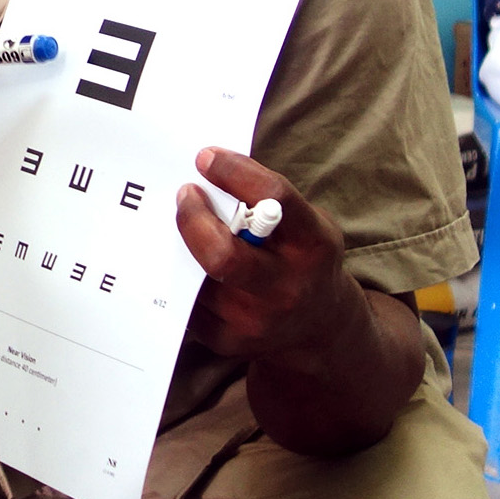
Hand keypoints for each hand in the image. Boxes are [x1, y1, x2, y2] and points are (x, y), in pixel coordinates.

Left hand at [176, 147, 356, 368]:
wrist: (318, 326)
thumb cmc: (302, 258)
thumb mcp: (306, 224)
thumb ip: (267, 202)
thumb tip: (207, 172)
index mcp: (313, 246)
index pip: (273, 200)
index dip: (234, 173)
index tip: (205, 157)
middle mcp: (286, 288)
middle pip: (223, 255)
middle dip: (193, 219)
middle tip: (185, 194)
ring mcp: (254, 321)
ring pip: (196, 274)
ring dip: (183, 244)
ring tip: (188, 227)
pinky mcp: (226, 341)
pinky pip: (186, 298)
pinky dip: (180, 274)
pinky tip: (188, 261)